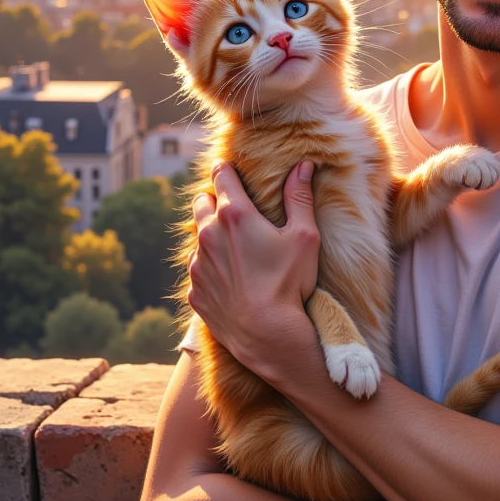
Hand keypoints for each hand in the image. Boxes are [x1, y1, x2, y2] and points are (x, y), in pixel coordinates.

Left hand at [188, 159, 319, 372]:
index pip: (221, 176)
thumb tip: (304, 165)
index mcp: (235, 215)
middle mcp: (208, 235)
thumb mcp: (305, 237)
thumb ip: (300, 197)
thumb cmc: (289, 283)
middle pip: (201, 202)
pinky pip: (199, 271)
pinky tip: (232, 280)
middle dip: (213, 199)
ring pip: (199, 238)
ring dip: (212, 237)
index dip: (226, 169)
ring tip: (237, 250)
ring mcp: (198, 264)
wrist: (267, 335)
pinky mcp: (195, 290)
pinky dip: (212, 268)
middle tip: (234, 209)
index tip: (229, 168)